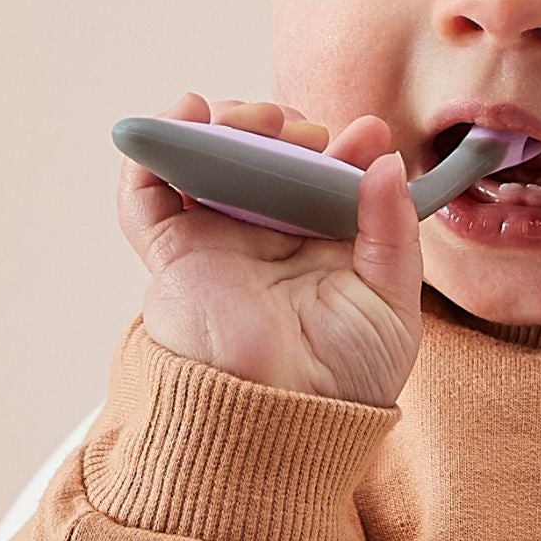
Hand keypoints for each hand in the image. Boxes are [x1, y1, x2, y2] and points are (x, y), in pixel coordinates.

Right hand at [118, 92, 421, 404]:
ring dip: (225, 123)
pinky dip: (153, 147)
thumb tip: (388, 163)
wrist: (285, 425)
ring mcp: (216, 241)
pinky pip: (147, 195)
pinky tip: (184, 116)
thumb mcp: (392, 302)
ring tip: (255, 119)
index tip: (369, 134)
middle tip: (305, 134)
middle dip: (283, 127)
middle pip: (263, 156)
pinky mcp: (173, 255)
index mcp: (320, 244)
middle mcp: (266, 237)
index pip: (326, 176)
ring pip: (207, 160)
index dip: (344, 148)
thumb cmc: (344, 381)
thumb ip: (393, 231)